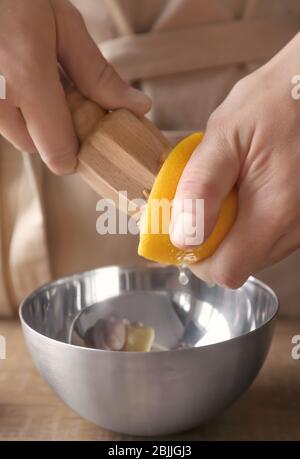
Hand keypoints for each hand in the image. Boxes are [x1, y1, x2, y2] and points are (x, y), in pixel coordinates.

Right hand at [0, 0, 150, 173]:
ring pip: (18, 135)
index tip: (92, 129)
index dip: (80, 151)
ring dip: (36, 120)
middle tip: (66, 94)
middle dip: (57, 130)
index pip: (59, 154)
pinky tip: (20, 77)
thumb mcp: (62, 23)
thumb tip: (138, 108)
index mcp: (27, 77)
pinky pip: (3, 120)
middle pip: (39, 148)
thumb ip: (97, 73)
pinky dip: (17, 108)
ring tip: (40, 79)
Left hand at [170, 32, 299, 287]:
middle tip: (207, 201)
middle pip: (241, 263)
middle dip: (215, 241)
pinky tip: (251, 188)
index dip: (199, 259)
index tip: (186, 232)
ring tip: (232, 189)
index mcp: (274, 211)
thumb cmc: (273, 102)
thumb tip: (182, 239)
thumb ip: (201, 189)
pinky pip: (271, 235)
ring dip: (234, 230)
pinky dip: (253, 221)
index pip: (228, 271)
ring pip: (256, 251)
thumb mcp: (224, 137)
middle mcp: (295, 227)